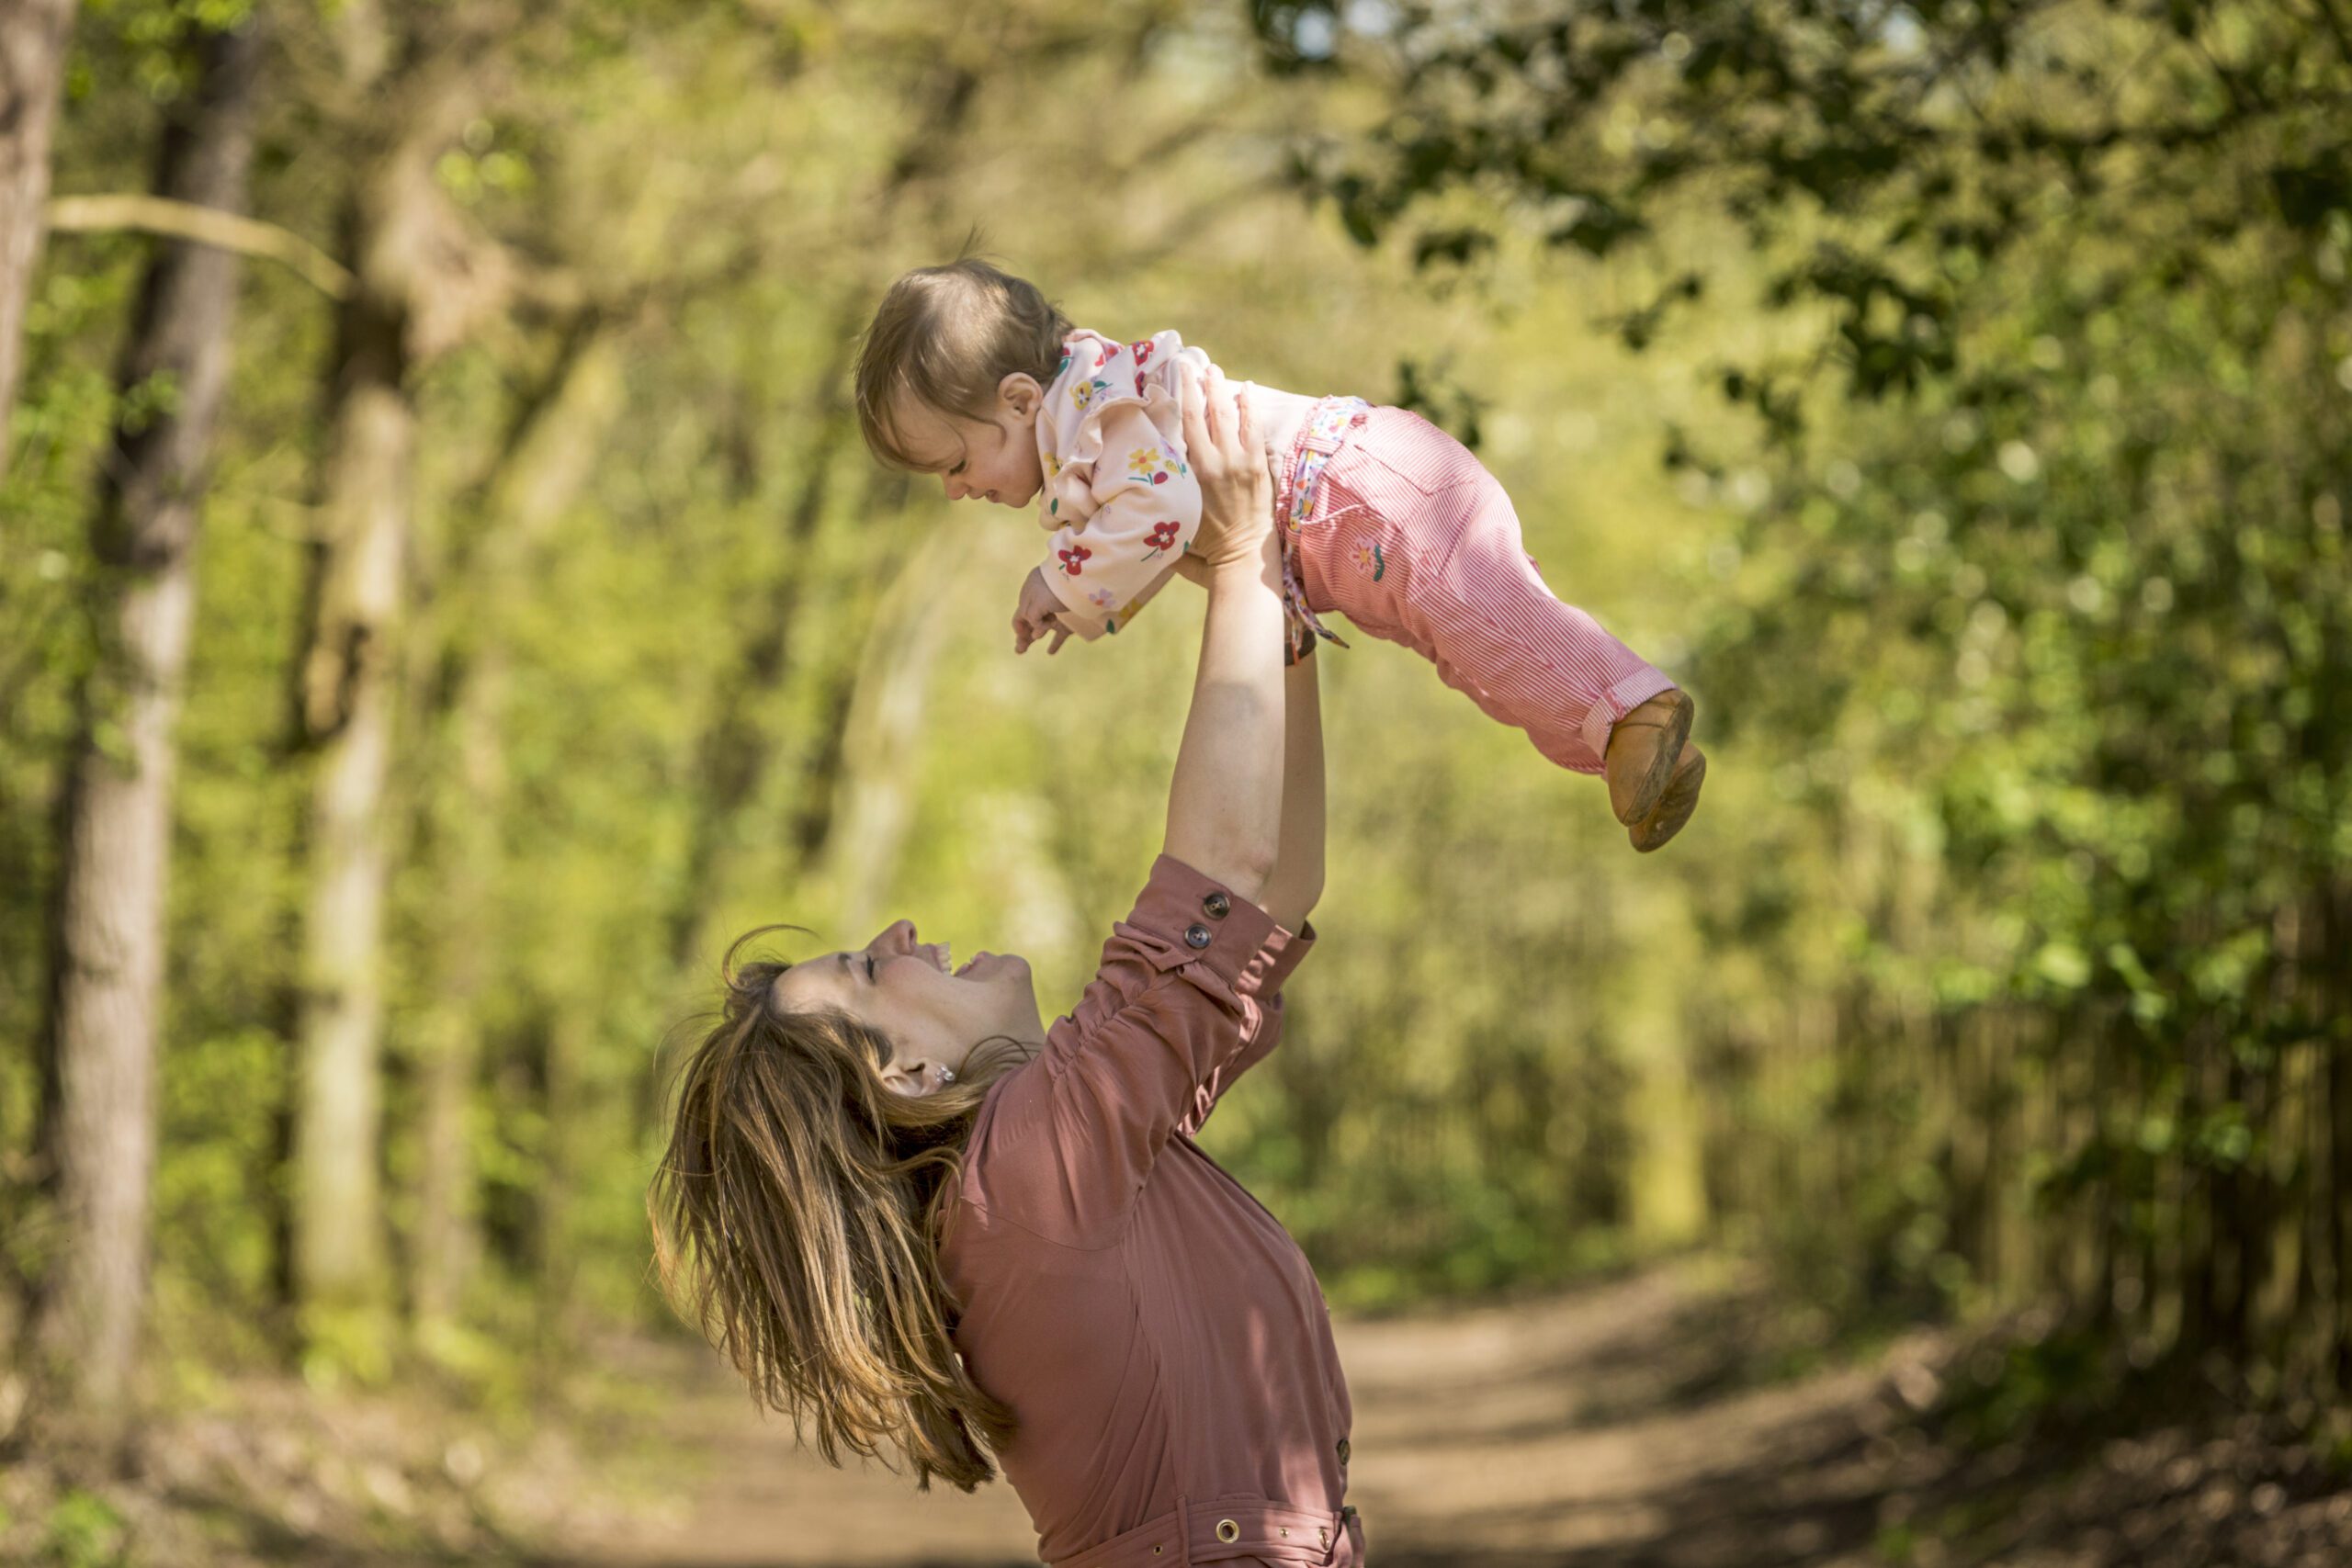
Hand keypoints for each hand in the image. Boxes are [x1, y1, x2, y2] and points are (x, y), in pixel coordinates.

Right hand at [1011, 566, 1073, 655]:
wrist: (1082, 582)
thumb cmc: (1056, 590)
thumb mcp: (1036, 603)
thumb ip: (1029, 618)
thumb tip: (1034, 633)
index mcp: (1031, 595)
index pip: (1021, 614)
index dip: (1019, 626)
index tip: (1021, 634)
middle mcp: (1042, 604)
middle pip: (1029, 623)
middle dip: (1022, 635)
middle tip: (1019, 649)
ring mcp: (1056, 614)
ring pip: (1042, 629)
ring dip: (1032, 639)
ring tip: (1021, 650)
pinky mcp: (1069, 622)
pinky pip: (1060, 635)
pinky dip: (1055, 643)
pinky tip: (1050, 652)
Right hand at [1179, 361, 1273, 568]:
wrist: (1242, 557)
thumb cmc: (1203, 544)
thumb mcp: (1176, 514)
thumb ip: (1165, 489)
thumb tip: (1144, 470)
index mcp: (1191, 473)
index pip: (1183, 424)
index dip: (1178, 396)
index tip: (1170, 377)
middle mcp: (1214, 461)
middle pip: (1204, 412)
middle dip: (1196, 384)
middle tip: (1188, 363)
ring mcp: (1239, 461)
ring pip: (1228, 415)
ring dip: (1220, 389)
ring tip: (1213, 370)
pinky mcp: (1257, 466)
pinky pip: (1253, 428)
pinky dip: (1249, 407)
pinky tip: (1245, 389)